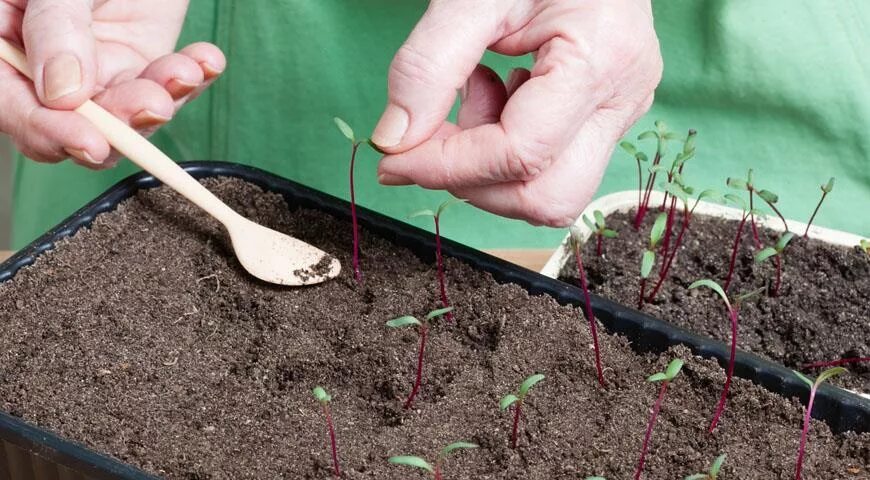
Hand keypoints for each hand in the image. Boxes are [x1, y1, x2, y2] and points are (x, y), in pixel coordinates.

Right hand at [0, 0, 224, 168]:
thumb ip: (54, 28)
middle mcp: (47, 65)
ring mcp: (97, 65)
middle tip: (152, 107)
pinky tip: (205, 61)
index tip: (89, 142)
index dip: (48, 131)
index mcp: (4, 43)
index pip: (14, 105)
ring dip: (159, 100)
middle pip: (73, 122)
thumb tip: (64, 95)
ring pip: (125, 112)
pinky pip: (166, 85)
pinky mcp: (142, 59)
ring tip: (184, 73)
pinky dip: (189, 78)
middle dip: (117, 123)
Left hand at [373, 0, 660, 225]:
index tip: (396, 158)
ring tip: (476, 91)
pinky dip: (505, 146)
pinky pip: (552, 163)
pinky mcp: (605, 114)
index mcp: (599, 59)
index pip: (520, 154)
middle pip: (548, 197)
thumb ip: (427, 67)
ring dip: (491, 164)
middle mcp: (622, 97)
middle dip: (476, 182)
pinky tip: (497, 89)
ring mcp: (619, 110)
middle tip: (435, 132)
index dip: (447, 167)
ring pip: (551, 192)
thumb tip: (394, 142)